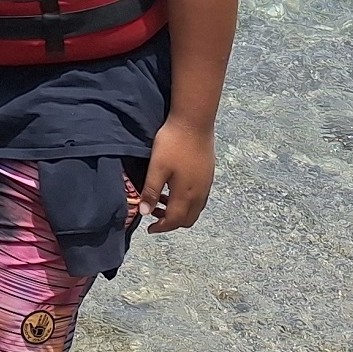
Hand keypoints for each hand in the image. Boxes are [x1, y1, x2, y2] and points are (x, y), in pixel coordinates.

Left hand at [139, 117, 215, 231]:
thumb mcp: (157, 167)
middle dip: (171, 221)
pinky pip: (198, 198)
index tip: (149, 229)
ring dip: (178, 210)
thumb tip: (144, 212)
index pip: (175, 221)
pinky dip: (185, 201)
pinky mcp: (208, 175)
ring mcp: (206, 184)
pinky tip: (174, 188)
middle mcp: (200, 194)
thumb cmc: (173, 144)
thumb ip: (150, 191)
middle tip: (153, 213)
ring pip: (194, 209)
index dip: (161, 227)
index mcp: (187, 195)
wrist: (194, 122)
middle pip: (188, 219)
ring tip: (160, 199)